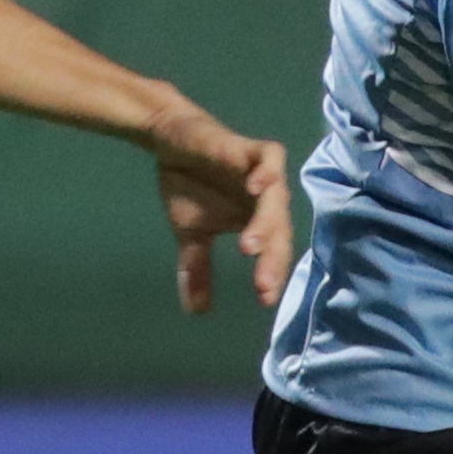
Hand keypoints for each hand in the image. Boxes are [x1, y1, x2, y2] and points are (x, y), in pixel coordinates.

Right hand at [145, 101, 293, 313]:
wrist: (172, 142)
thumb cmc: (190, 186)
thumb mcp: (191, 234)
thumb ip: (198, 268)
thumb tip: (196, 311)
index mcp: (259, 222)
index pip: (274, 253)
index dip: (271, 275)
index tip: (264, 300)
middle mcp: (267, 201)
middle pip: (280, 232)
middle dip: (273, 260)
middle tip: (262, 285)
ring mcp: (262, 173)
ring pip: (276, 200)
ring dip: (266, 223)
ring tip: (250, 247)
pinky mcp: (252, 149)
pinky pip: (270, 159)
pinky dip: (267, 173)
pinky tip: (255, 188)